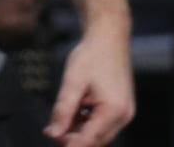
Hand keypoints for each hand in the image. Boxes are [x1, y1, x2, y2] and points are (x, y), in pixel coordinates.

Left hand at [45, 27, 134, 144]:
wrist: (108, 38)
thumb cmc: (91, 56)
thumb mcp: (72, 82)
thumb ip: (63, 110)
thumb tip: (54, 133)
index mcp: (113, 111)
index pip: (90, 140)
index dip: (70, 144)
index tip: (52, 140)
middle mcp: (123, 116)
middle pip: (96, 140)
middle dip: (73, 139)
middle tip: (50, 131)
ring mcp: (124, 113)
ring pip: (99, 134)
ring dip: (79, 132)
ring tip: (58, 120)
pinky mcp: (121, 108)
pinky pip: (102, 124)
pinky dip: (86, 123)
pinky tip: (72, 113)